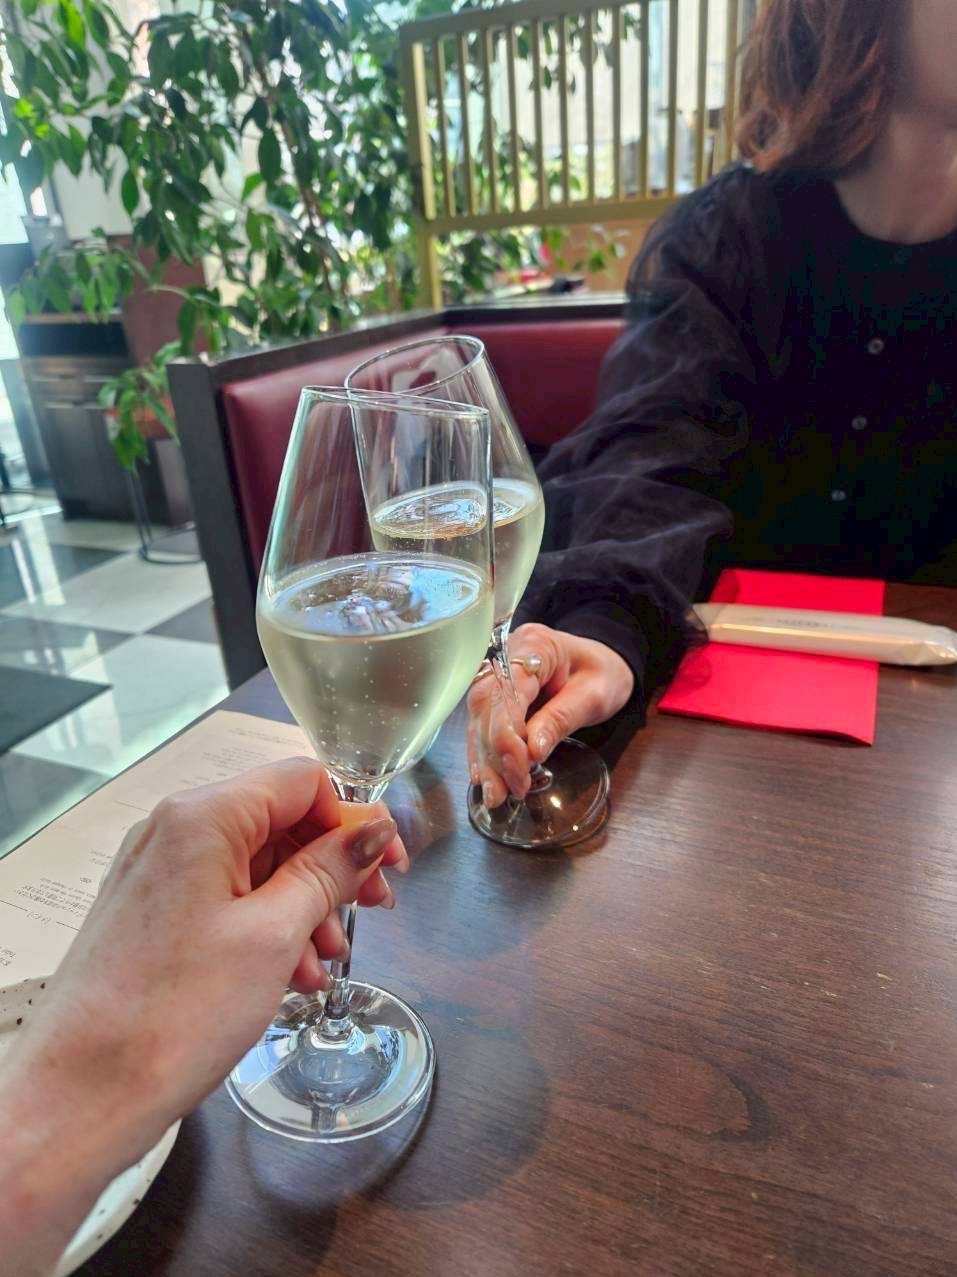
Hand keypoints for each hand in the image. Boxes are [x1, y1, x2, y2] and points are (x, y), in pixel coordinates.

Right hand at [467, 623, 633, 807]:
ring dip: (486, 758)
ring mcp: (498, 673)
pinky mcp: (497, 693)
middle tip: (503, 791)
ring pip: (480, 717)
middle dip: (493, 752)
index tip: (519, 769)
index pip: (508, 691)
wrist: (604, 662)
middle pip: (487, 704)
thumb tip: (532, 751)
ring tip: (494, 794)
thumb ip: (561, 719)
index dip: (508, 733)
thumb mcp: (594, 696)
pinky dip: (485, 751)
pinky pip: (484, 722)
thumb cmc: (604, 673)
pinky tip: (485, 775)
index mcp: (535, 645)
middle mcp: (507, 656)